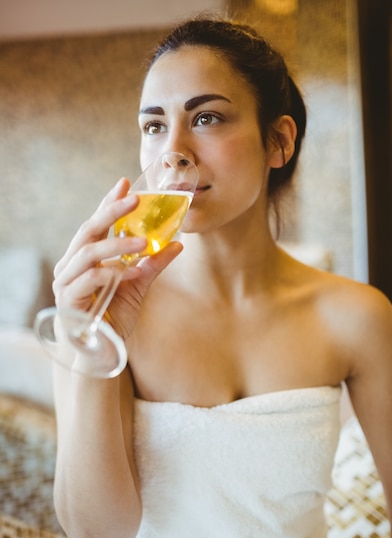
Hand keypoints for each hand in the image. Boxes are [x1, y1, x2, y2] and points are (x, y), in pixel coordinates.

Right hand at [52, 178, 182, 338]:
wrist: (101, 351)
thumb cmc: (114, 315)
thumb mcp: (138, 285)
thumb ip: (153, 263)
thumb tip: (177, 243)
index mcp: (85, 257)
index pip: (97, 224)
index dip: (109, 203)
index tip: (125, 183)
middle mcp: (72, 265)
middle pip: (89, 230)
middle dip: (111, 212)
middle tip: (134, 199)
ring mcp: (67, 281)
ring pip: (88, 252)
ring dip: (115, 243)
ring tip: (142, 242)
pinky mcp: (69, 300)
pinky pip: (88, 279)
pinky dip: (109, 273)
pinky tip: (127, 273)